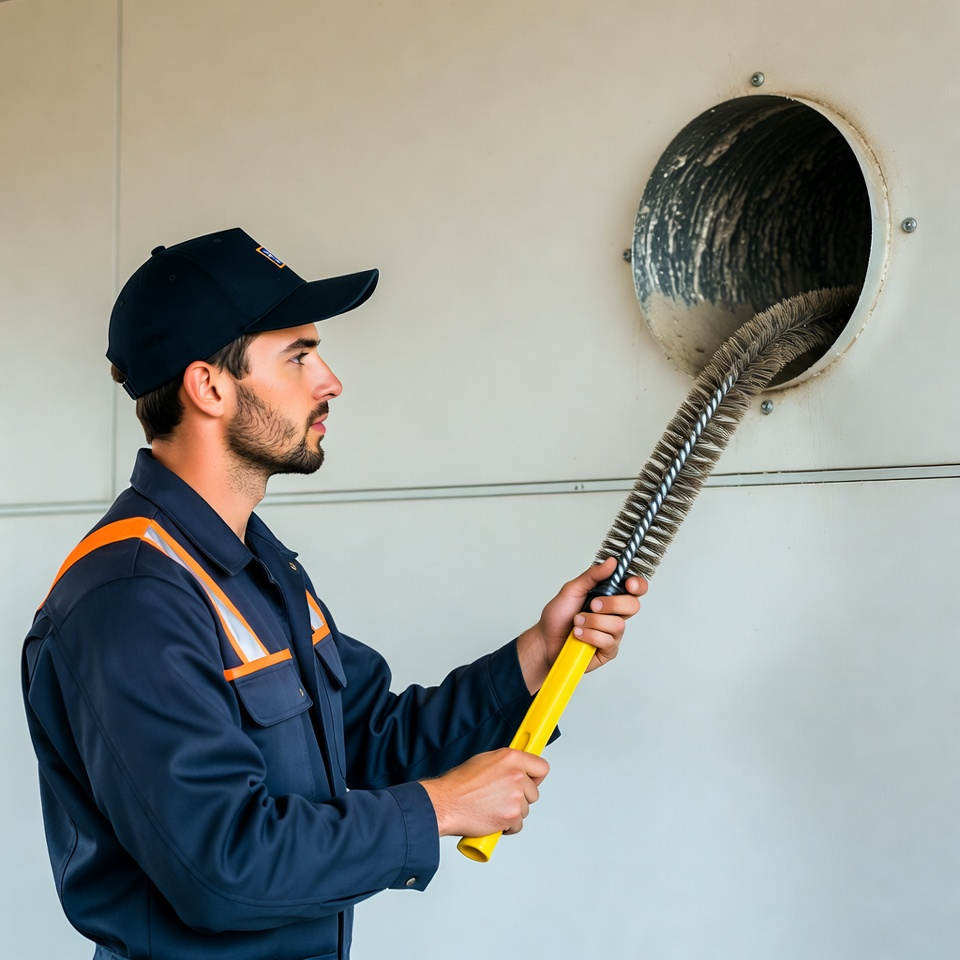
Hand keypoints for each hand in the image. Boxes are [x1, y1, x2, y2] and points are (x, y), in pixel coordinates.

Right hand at [419, 748, 549, 837]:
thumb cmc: (460, 784)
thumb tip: (515, 769)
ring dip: (513, 812)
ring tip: (493, 807)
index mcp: (511, 758)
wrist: (447, 803)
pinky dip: (507, 826)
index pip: (541, 767)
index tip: (532, 781)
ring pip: (525, 809)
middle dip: (521, 797)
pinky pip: (518, 825)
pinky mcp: (511, 816)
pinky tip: (493, 818)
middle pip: (534, 792)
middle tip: (502, 797)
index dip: (536, 777)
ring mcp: (515, 796)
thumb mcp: (484, 760)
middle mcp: (517, 775)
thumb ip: (505, 764)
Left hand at [516, 557, 646, 693]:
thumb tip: (611, 562)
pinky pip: (608, 641)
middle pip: (633, 606)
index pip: (634, 588)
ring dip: (593, 622)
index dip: (637, 585)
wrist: (546, 640)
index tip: (629, 585)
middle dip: (612, 604)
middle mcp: (614, 614)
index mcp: (609, 596)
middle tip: (593, 605)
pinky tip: (578, 635)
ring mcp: (612, 633)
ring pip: (618, 625)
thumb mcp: (572, 589)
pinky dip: (589, 635)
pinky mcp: (608, 650)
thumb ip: (592, 575)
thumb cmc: (558, 616)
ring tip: (577, 622)